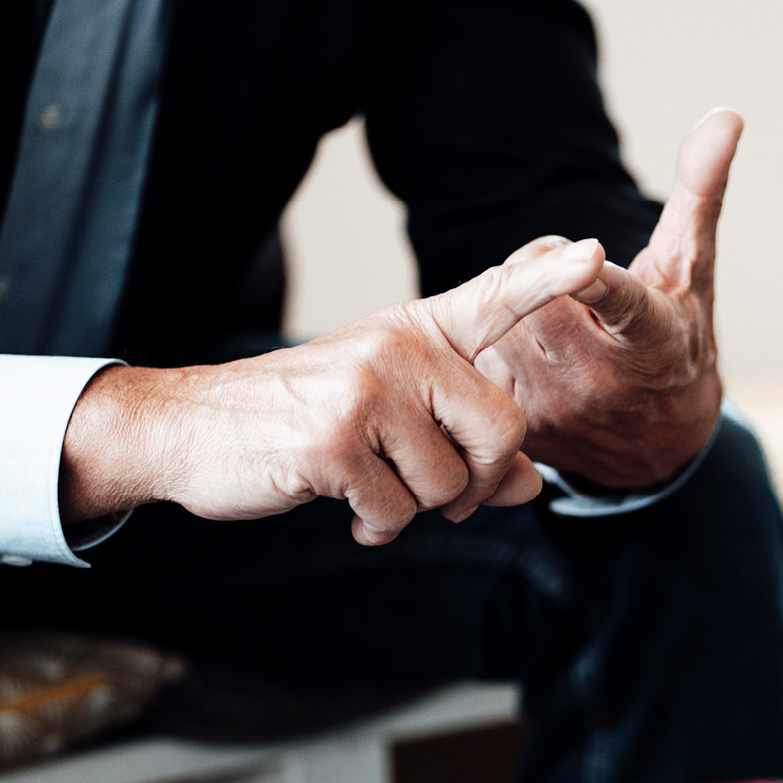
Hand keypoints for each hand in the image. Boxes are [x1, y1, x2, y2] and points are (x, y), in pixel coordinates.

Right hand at [60, 239, 607, 544]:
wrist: (187, 430)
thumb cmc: (298, 423)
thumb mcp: (389, 420)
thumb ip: (465, 443)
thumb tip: (530, 486)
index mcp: (417, 332)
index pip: (495, 299)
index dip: (548, 280)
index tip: (595, 255)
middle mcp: (399, 348)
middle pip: (503, 428)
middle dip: (477, 480)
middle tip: (434, 494)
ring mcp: (367, 391)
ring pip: (451, 483)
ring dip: (414, 508)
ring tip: (367, 487)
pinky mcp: (335, 441)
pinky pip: (398, 512)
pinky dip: (374, 527)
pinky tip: (342, 504)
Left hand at [475, 108, 741, 488]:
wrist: (659, 445)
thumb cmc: (679, 338)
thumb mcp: (693, 269)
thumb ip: (701, 190)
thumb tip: (726, 115)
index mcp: (652, 340)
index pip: (624, 303)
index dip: (600, 280)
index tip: (588, 257)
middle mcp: (602, 379)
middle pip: (534, 290)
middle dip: (541, 268)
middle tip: (568, 279)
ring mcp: (557, 407)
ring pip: (497, 320)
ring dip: (513, 305)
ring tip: (552, 320)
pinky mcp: (520, 426)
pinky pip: (477, 361)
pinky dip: (490, 345)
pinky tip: (524, 355)